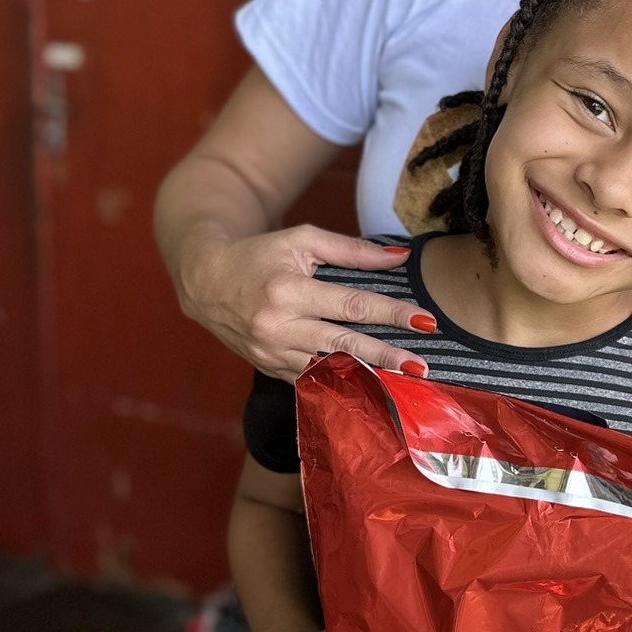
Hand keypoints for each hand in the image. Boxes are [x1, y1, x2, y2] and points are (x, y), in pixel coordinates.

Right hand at [180, 227, 428, 379]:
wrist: (205, 281)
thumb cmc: (259, 256)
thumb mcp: (302, 241)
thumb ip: (351, 251)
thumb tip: (400, 258)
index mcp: (288, 292)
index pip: (351, 305)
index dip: (390, 314)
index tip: (425, 321)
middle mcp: (278, 327)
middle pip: (343, 345)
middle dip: (386, 357)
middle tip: (422, 367)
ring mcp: (272, 354)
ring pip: (328, 370)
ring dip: (369, 378)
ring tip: (405, 384)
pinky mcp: (270, 369)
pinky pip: (311, 381)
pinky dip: (342, 386)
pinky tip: (372, 391)